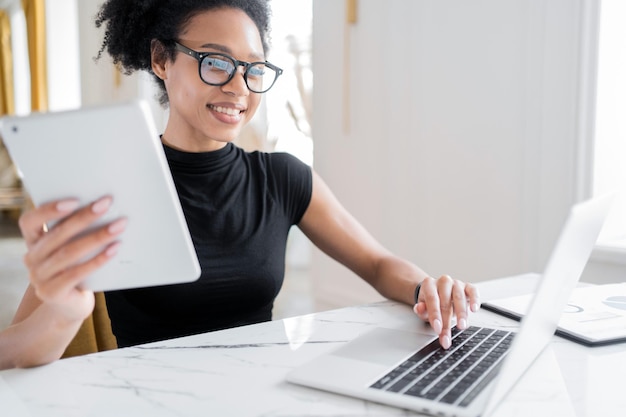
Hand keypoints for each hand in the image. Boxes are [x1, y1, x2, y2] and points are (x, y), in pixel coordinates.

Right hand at [18, 196, 125, 323]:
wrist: (70, 306)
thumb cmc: (75, 268)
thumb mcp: (71, 248)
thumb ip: (77, 231)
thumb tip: (105, 206)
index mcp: (33, 242)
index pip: (30, 221)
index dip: (49, 210)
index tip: (75, 199)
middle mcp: (31, 258)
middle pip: (58, 234)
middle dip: (84, 216)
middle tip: (106, 203)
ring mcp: (39, 277)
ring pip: (69, 253)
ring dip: (97, 237)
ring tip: (119, 225)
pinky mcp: (52, 293)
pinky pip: (77, 273)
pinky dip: (98, 259)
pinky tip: (115, 249)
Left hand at [413, 275, 479, 348]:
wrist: (440, 291)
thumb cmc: (432, 301)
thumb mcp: (423, 306)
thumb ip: (421, 309)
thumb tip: (419, 309)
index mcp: (429, 284)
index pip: (432, 300)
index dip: (435, 315)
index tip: (437, 329)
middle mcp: (443, 282)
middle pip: (445, 302)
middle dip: (446, 322)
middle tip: (447, 336)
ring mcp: (456, 283)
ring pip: (459, 297)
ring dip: (461, 313)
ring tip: (462, 326)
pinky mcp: (468, 287)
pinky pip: (473, 291)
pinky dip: (475, 300)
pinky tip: (474, 309)